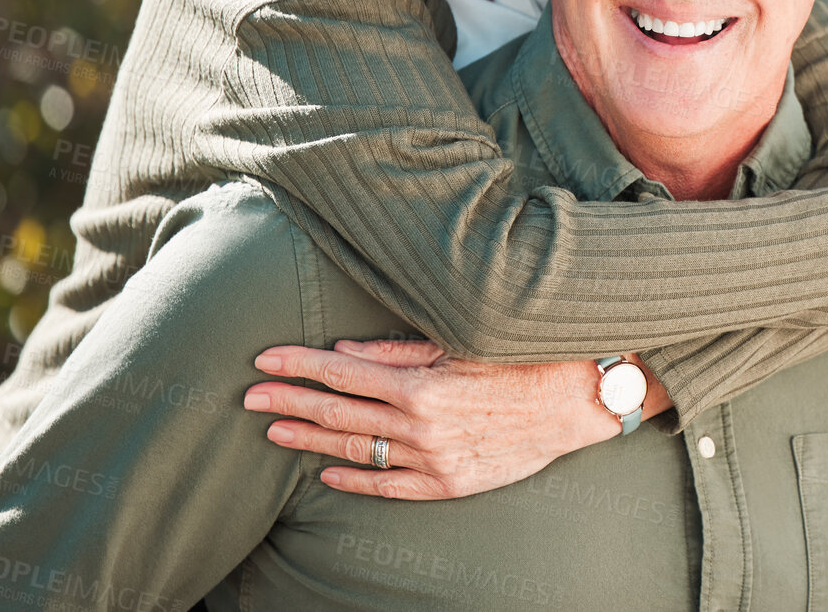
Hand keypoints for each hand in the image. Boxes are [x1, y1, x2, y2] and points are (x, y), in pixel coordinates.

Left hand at [244, 340, 670, 499]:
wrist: (578, 401)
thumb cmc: (522, 357)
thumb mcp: (459, 341)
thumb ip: (398, 349)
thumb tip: (343, 350)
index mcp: (420, 382)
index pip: (340, 371)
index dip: (298, 364)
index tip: (262, 359)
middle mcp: (420, 424)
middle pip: (338, 412)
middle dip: (289, 400)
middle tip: (248, 395)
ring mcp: (433, 459)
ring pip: (356, 450)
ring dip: (312, 438)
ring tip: (275, 429)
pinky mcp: (449, 483)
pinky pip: (389, 486)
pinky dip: (355, 479)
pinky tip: (326, 472)